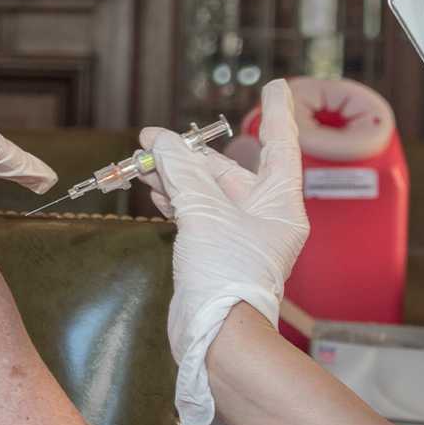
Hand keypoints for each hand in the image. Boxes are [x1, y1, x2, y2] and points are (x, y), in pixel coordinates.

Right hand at [138, 79, 309, 424]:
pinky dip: (176, 200)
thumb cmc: (225, 275)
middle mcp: (265, 217)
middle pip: (229, 170)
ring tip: (143, 161)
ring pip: (208, 192)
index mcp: (280, 203)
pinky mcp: (217, 253)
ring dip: (176, 176)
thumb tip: (160, 142)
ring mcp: (241, 236)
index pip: (280, 146)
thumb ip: (181, 171)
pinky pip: (198, 214)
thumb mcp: (202, 211)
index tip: (276, 87)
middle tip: (152, 137)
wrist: (217, 337)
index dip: (275, 114)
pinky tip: (154, 190)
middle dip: (190, 154)